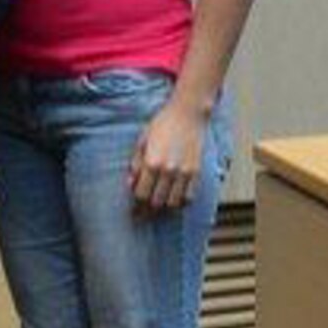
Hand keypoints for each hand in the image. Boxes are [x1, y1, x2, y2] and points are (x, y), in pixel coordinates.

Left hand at [128, 100, 207, 214]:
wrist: (187, 113)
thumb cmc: (162, 124)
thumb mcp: (142, 141)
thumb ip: (136, 164)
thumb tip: (130, 184)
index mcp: (152, 162)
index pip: (141, 195)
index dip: (136, 205)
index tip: (133, 210)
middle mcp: (168, 170)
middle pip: (156, 202)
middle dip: (148, 210)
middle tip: (143, 214)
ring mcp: (184, 172)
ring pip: (173, 203)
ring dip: (164, 208)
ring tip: (158, 207)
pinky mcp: (196, 172)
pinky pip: (189, 197)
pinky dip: (181, 203)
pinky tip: (174, 200)